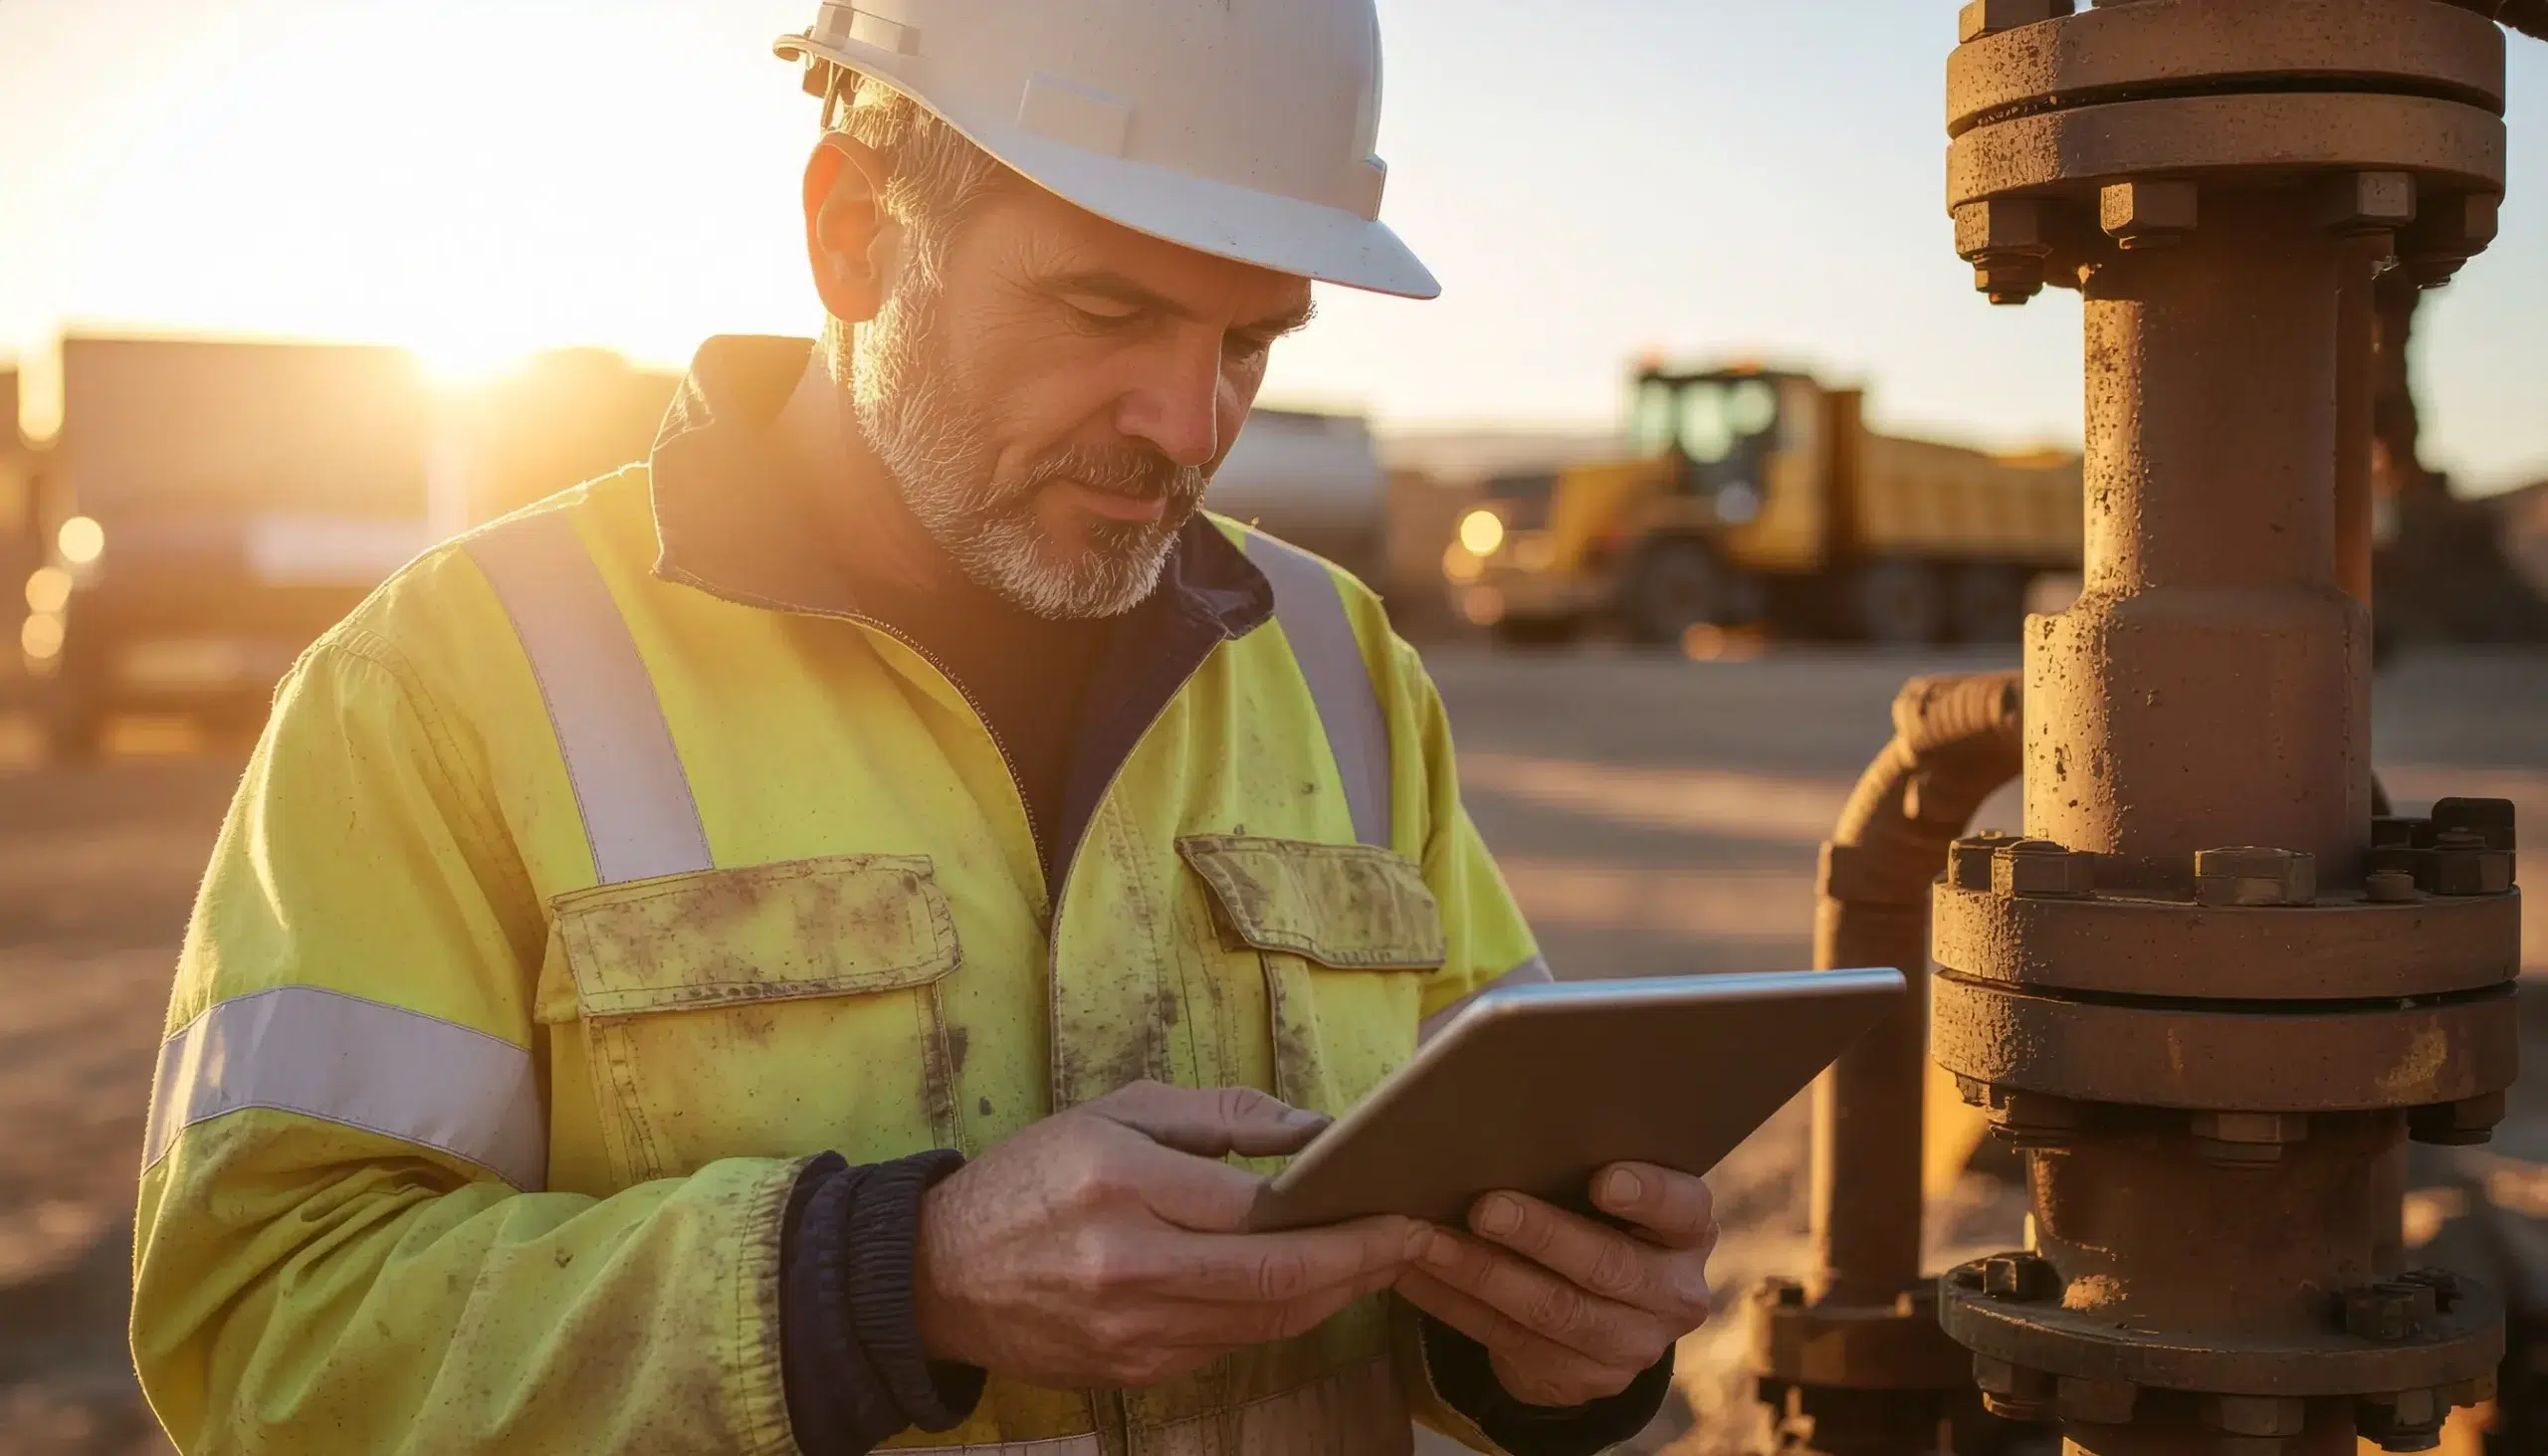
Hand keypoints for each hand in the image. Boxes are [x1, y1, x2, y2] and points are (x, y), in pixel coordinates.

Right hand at [911, 1081, 1423, 1388]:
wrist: (937, 1276)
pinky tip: (1304, 1288)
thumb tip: (1316, 1130)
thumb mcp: (1115, 1113)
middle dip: (1362, 1266)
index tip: (1396, 1204)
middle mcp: (1130, 1266)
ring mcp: (1133, 1332)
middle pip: (1280, 1282)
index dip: (1343, 1218)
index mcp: (1124, 1184)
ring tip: (1376, 1262)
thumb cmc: (1031, 1176)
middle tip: (1414, 1242)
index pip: (1262, 1212)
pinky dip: (1275, 1317)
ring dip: (1332, 1297)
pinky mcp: (1133, 1371)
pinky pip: (1229, 1345)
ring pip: (1265, 1323)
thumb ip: (1220, 1118)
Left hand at [1395, 1163, 1717, 1407]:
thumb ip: (1580, 1151)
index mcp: (1687, 1229)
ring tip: (1428, 1242)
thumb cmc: (1595, 1213)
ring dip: (1482, 1274)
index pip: (1681, 1209)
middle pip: (1608, 1266)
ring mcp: (1633, 1344)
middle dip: (1541, 1235)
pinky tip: (1416, 1276)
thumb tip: (1497, 1092)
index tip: (1602, 1180)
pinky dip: (1455, 1306)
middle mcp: (1673, 1292)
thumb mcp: (1609, 1184)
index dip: (1646, 1195)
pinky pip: (1510, 1341)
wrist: (1607, 1306)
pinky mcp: (1585, 1379)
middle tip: (1486, 1208)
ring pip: (1553, 1311)